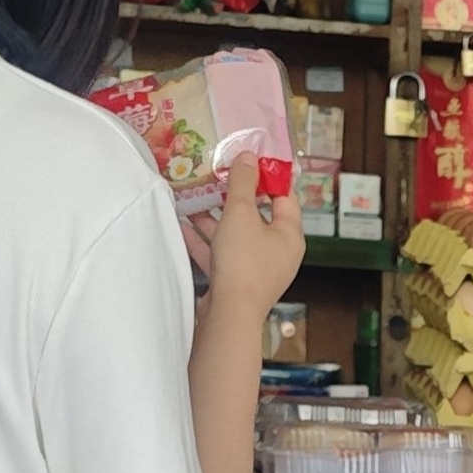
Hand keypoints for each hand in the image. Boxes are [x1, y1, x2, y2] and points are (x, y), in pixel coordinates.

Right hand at [202, 151, 302, 319]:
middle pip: (257, 216)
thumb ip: (243, 182)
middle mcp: (278, 252)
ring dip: (215, 217)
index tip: (248, 161)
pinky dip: (205, 240)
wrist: (229, 316)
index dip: (268, 177)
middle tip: (216, 177)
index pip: (284, 196)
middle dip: (233, 197)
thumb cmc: (242, 262)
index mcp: (289, 234)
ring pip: (236, 235)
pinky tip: (183, 225)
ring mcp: (257, 268)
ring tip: (194, 197)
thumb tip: (248, 157)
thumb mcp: (240, 213)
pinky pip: (222, 254)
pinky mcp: (237, 281)